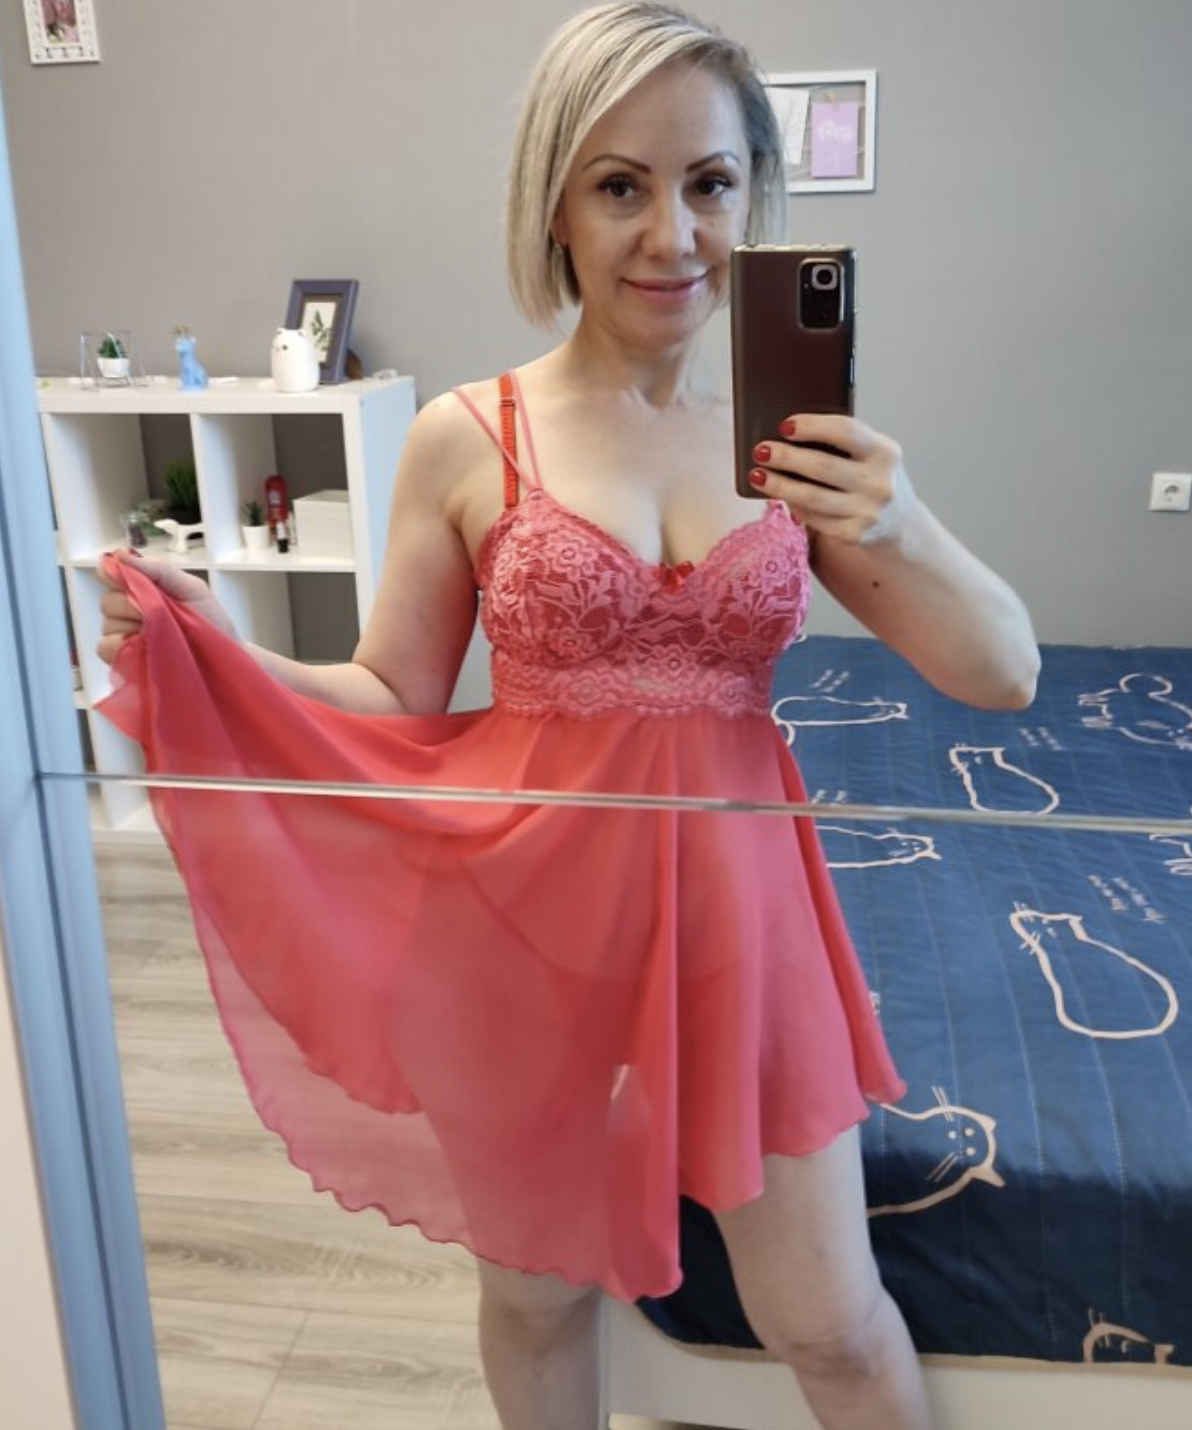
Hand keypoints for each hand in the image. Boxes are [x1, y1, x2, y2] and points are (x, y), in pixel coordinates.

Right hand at [97, 551, 237, 664]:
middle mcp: (129, 609)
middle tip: (160, 614)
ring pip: (106, 624)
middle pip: (107, 600)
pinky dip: (122, 646)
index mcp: (143, 587)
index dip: (115, 576)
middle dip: (132, 605)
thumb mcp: (192, 588)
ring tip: (160, 633)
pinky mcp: (125, 658)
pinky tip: (144, 647)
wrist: (223, 656)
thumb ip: (159, 570)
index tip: (133, 583)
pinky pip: (106, 647)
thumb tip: (121, 554)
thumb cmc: (212, 621)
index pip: (110, 573)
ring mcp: (125, 634)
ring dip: (132, 627)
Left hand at [748, 413, 916, 547]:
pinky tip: (780, 494)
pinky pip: (814, 518)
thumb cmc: (873, 476)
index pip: (845, 432)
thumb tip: (788, 436)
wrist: (899, 520)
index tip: (784, 426)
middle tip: (761, 451)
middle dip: (786, 457)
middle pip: (822, 466)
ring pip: (812, 497)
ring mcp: (867, 512)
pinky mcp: (853, 534)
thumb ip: (841, 442)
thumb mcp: (870, 453)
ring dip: (779, 485)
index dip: (811, 426)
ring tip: (757, 475)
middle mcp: (879, 483)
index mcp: (885, 452)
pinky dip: (793, 504)